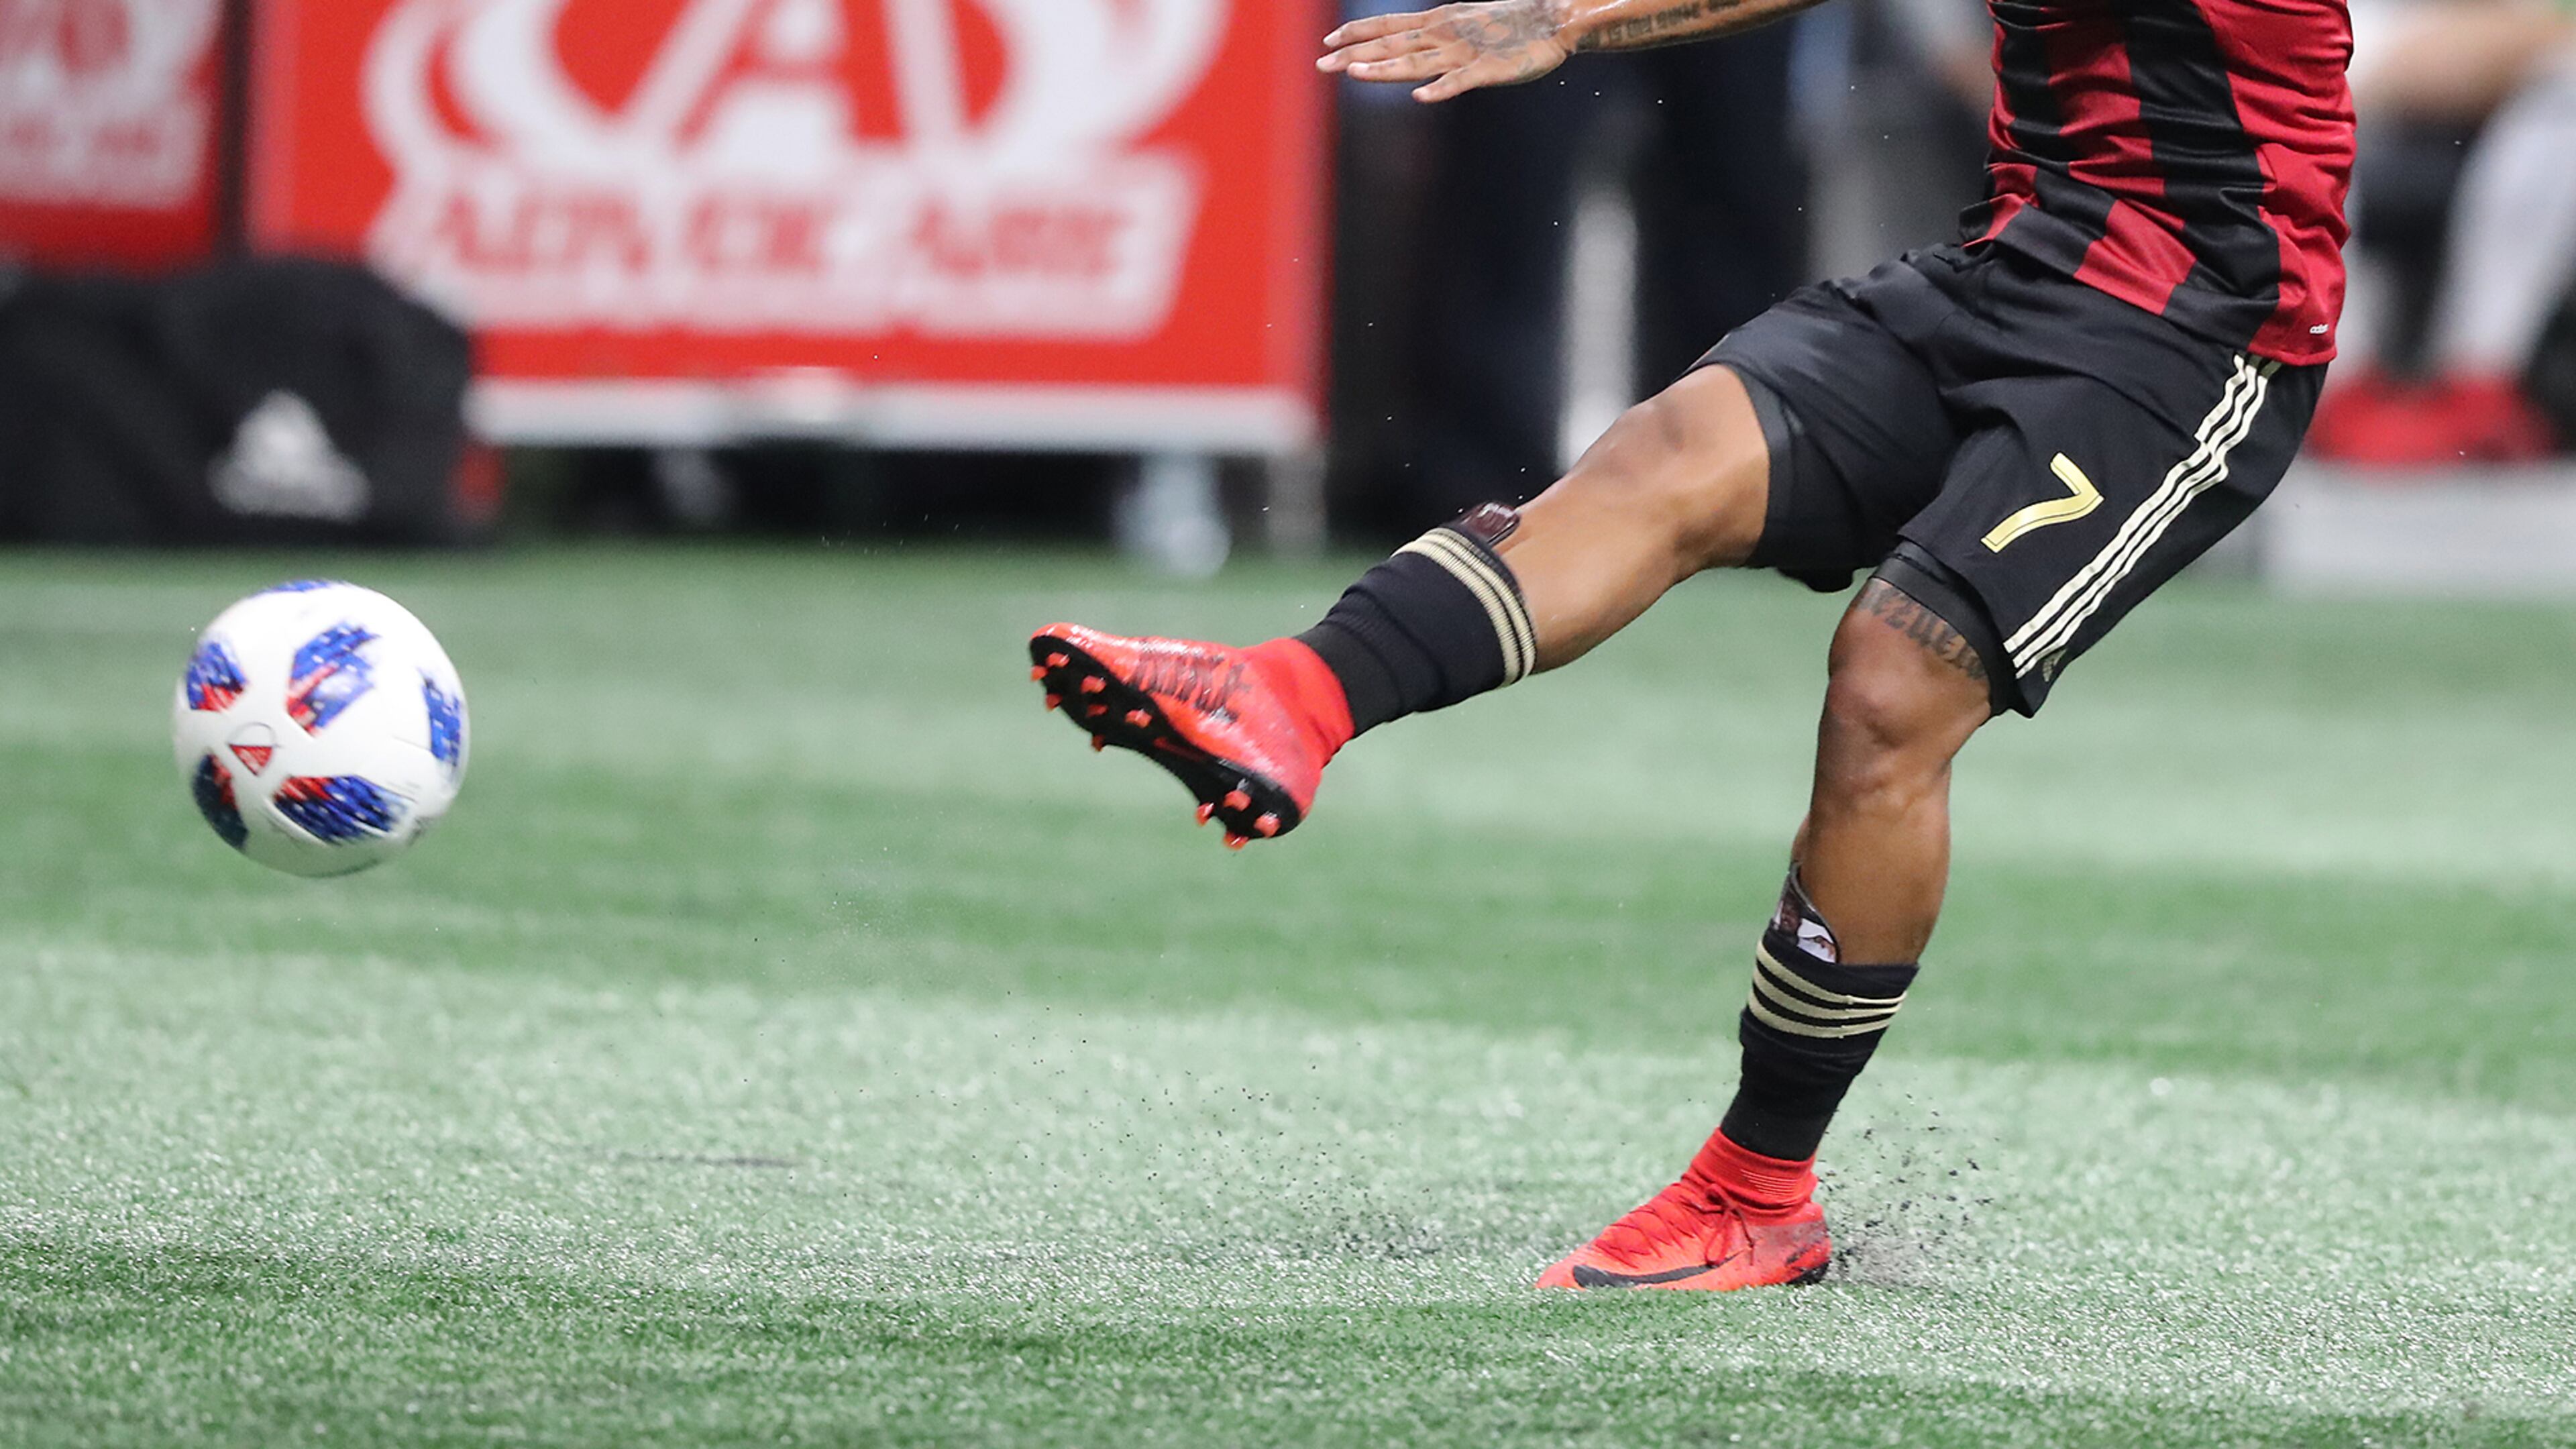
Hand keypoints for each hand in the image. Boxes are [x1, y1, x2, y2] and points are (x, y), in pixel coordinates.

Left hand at [1318, 2, 1579, 102]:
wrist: (1552, 19)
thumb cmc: (1507, 23)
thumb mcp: (1464, 21)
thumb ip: (1436, 33)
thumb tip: (1407, 45)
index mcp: (1438, 22)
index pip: (1389, 27)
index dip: (1359, 33)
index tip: (1328, 42)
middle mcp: (1444, 36)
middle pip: (1392, 46)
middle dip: (1355, 54)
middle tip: (1321, 63)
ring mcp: (1464, 53)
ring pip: (1417, 63)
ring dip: (1385, 69)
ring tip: (1356, 73)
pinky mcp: (1488, 71)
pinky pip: (1460, 82)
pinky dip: (1441, 89)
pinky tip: (1421, 97)